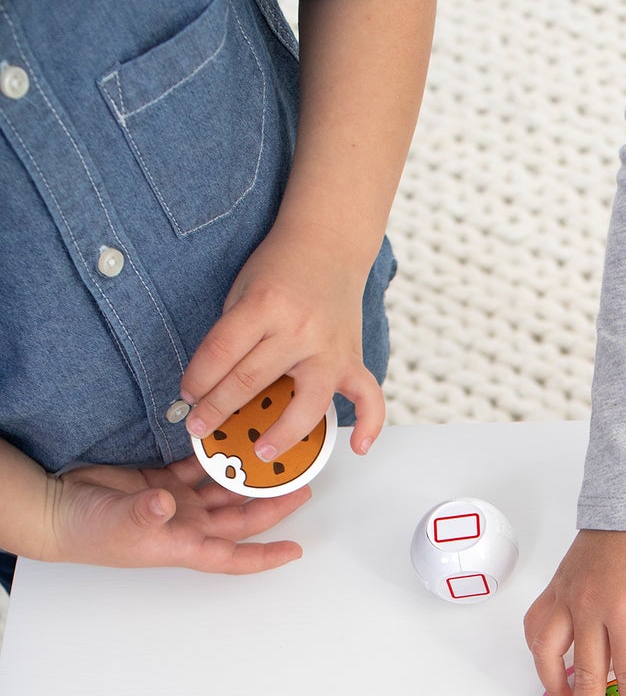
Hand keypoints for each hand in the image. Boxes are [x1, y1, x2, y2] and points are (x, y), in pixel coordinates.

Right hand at [38, 457, 305, 572]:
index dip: (266, 556)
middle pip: (240, 518)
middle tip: (301, 486)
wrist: (57, 511)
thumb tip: (165, 503)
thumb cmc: (87, 532)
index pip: (235, 557)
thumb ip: (145, 512)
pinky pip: (196, 470)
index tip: (295, 551)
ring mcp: (176, 504)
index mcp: (184, 545)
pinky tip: (232, 442)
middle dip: (271, 505)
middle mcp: (187, 527)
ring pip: (224, 491)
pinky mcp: (162, 482)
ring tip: (274, 460)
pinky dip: (213, 458)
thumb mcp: (119, 523)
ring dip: (247, 478)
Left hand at [178, 227, 384, 460]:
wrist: (328, 244)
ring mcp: (330, 348)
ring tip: (260, 451)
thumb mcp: (243, 290)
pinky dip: (370, 424)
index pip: (221, 352)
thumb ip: (232, 335)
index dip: (197, 380)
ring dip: (282, 433)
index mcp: (264, 306)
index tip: (186, 398)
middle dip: (218, 409)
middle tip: (200, 429)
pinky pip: (369, 396)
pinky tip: (359, 447)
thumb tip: (210, 385)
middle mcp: (299, 330)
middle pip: (252, 379)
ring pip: (308, 402)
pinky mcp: (353, 359)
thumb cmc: (280, 269)